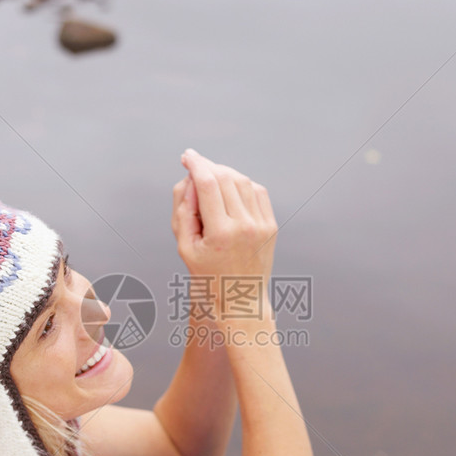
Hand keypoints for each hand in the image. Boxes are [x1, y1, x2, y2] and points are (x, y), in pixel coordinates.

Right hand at [171, 149, 276, 316]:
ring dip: (224, 173)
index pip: (207, 184)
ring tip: (210, 180)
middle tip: (195, 165)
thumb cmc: (207, 275)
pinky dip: (242, 184)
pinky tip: (229, 191)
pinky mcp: (271, 225)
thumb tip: (190, 178)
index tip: (187, 156)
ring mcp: (262, 225)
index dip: (196, 164)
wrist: (240, 300)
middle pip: (225, 178)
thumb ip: (183, 208)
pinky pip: (257, 191)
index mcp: (221, 233)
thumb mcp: (184, 246)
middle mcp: (245, 226)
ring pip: (242, 181)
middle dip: (208, 166)